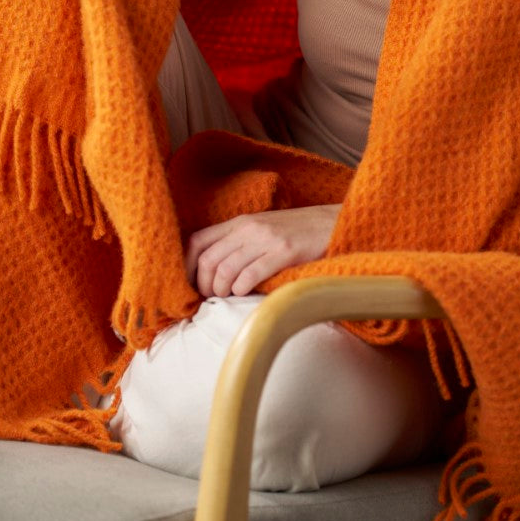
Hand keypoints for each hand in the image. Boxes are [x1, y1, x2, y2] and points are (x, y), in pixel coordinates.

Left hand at [185, 203, 340, 297]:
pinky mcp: (285, 252)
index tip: (191, 286)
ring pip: (225, 269)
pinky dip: (241, 288)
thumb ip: (238, 243)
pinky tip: (245, 292)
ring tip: (228, 297)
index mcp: (239, 222)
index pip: (197, 241)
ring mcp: (266, 239)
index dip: (187, 267)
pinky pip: (251, 274)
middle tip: (211, 298)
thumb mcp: (261, 230)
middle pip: (208, 260)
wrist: (332, 223)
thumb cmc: (296, 232)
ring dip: (221, 290)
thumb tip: (211, 270)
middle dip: (204, 285)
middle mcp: (249, 228)